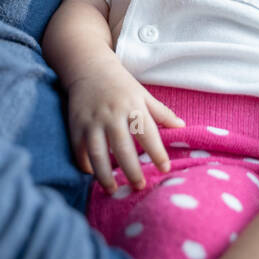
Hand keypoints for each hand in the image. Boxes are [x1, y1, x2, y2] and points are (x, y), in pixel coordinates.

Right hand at [65, 67, 184, 192]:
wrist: (90, 68)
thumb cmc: (121, 85)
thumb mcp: (144, 95)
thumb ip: (162, 113)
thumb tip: (182, 127)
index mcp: (133, 107)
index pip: (148, 133)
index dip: (157, 153)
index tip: (164, 169)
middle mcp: (113, 115)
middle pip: (122, 148)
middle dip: (131, 170)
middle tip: (139, 187)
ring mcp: (93, 121)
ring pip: (98, 153)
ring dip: (105, 174)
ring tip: (113, 189)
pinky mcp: (76, 125)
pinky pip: (80, 150)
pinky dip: (85, 165)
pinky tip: (93, 175)